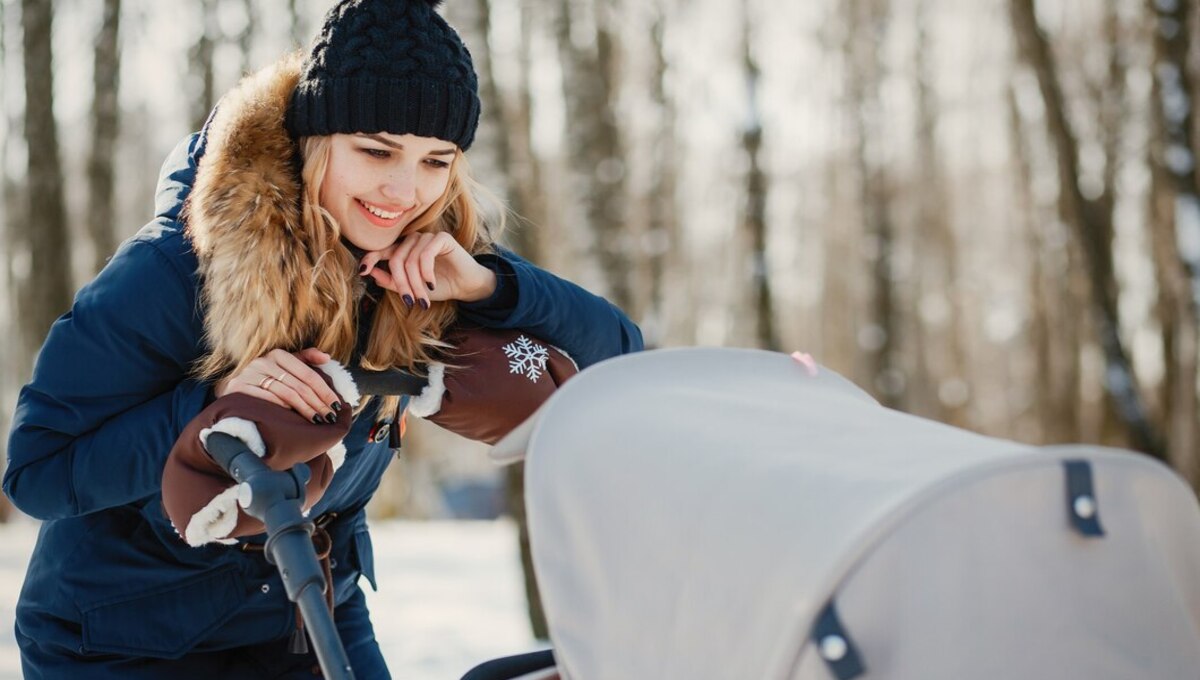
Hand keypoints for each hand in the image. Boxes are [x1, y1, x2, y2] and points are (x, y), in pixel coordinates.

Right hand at [213, 348, 343, 423]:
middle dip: (318, 403)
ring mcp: (250, 374)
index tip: (337, 405)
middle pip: (298, 386)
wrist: (233, 387)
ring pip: (286, 393)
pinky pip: (266, 398)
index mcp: (278, 354)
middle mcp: (263, 361)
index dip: (324, 390)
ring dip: (304, 408)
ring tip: (317, 420)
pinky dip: (282, 407)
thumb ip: (305, 358)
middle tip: (330, 417)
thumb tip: (327, 357)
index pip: (308, 374)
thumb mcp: (284, 365)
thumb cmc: (265, 378)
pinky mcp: (238, 387)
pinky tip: (293, 417)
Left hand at [359, 232, 496, 308]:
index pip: (381, 250)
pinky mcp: (442, 238)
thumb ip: (392, 281)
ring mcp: (427, 238)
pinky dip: (426, 272)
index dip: (370, 258)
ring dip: (416, 283)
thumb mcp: (412, 288)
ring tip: (424, 299)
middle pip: (396, 260)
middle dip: (401, 284)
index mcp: (403, 249)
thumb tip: (370, 274)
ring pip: (410, 260)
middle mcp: (413, 240)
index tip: (362, 271)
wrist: (466, 286)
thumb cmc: (439, 285)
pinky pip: (425, 255)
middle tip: (410, 302)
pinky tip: (431, 283)